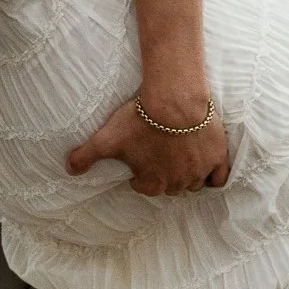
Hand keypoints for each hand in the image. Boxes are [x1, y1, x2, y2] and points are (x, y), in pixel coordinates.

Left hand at [67, 92, 230, 195]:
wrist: (174, 99)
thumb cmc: (140, 119)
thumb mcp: (106, 139)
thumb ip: (86, 156)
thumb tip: (68, 170)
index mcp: (153, 183)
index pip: (146, 188)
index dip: (141, 176)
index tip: (140, 161)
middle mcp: (177, 182)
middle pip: (172, 186)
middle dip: (165, 175)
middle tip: (160, 155)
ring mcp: (199, 171)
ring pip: (194, 183)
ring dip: (187, 175)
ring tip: (180, 157)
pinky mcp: (217, 157)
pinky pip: (220, 178)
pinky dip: (214, 176)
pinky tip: (206, 166)